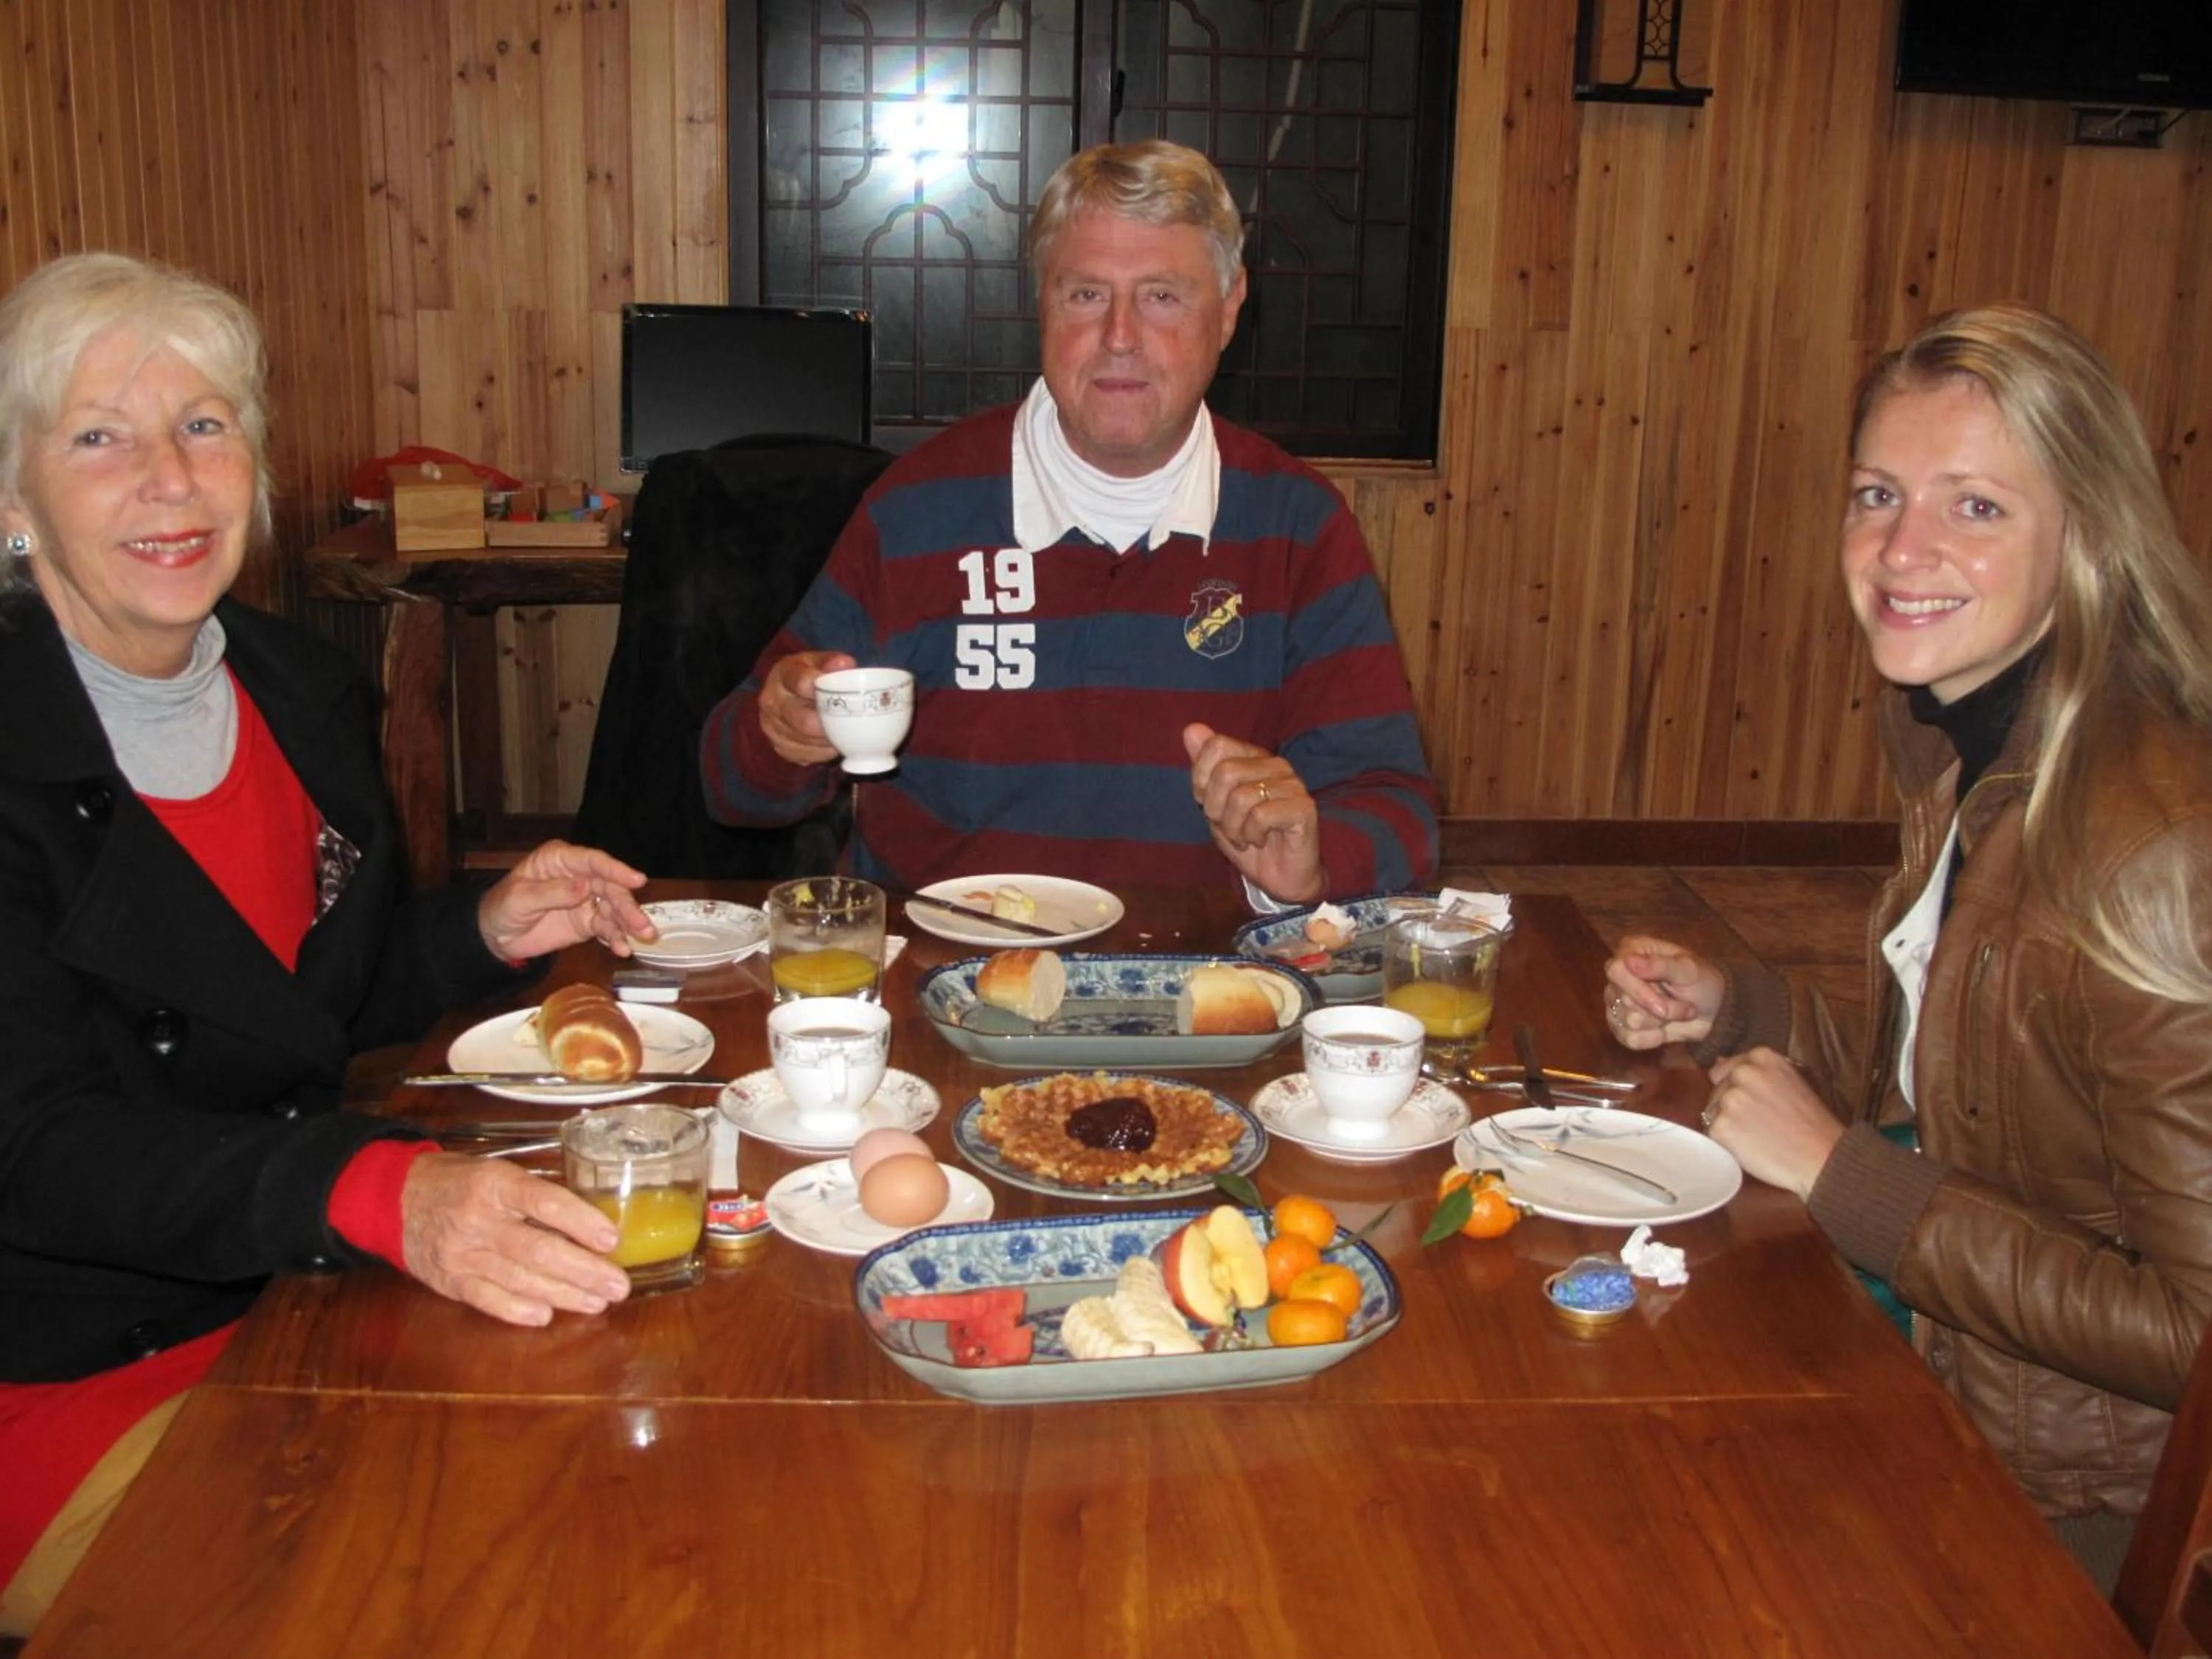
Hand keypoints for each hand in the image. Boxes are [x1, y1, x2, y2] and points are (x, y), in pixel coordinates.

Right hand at [399, 1153, 631, 1324]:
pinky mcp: (449, 1281)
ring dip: (564, 1295)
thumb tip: (590, 1223)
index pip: (545, 1202)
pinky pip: (488, 1300)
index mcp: (495, 1184)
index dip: (581, 1222)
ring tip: (597, 1302)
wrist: (396, 1199)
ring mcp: (462, 1253)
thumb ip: (535, 1195)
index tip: (612, 1240)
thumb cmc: (460, 1183)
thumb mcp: (497, 1172)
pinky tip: (547, 1316)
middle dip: (584, 1271)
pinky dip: (519, 1310)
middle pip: (539, 1250)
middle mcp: (478, 1219)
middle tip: (618, 1285)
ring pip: (520, 1279)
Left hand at [477, 840, 653, 961]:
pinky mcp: (588, 921)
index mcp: (560, 860)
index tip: (637, 880)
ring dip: (629, 923)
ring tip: (643, 939)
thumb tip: (584, 888)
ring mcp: (586, 899)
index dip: (616, 870)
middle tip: (642, 925)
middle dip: (627, 905)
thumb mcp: (520, 899)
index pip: (593, 861)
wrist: (496, 937)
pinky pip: (607, 927)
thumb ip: (553, 892)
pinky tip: (623, 949)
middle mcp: (579, 876)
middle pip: (610, 886)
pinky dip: (617, 938)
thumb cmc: (502, 907)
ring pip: (614, 907)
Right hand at [759, 650, 855, 764]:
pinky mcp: (779, 746)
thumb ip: (831, 662)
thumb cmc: (807, 675)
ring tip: (843, 733)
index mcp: (783, 675)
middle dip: (829, 724)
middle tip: (849, 723)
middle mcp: (772, 702)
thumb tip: (846, 664)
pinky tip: (831, 744)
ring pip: (806, 742)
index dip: (819, 690)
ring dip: (828, 741)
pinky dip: (822, 752)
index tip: (837, 694)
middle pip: (804, 721)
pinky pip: (805, 756)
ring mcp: (772, 727)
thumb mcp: (817, 661)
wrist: (783, 692)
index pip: (799, 682)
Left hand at [1183, 723, 1323, 904]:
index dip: (1202, 780)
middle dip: (1216, 809)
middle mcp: (1276, 765)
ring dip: (1234, 827)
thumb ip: (1203, 767)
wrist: (1278, 877)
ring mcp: (1293, 784)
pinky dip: (1252, 835)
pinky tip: (1260, 841)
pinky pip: (1261, 815)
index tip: (1210, 804)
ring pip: (1241, 797)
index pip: (1217, 745)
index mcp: (1254, 757)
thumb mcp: (1215, 805)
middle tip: (1229, 827)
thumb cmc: (1247, 839)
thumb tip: (1192, 728)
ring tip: (1245, 837)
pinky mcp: (1304, 807)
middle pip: (1226, 772)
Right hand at [1602, 934, 1724, 1048]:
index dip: (1638, 989)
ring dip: (1661, 1023)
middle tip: (1685, 1004)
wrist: (1713, 1011)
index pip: (1616, 971)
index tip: (1663, 1002)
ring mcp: (1616, 1002)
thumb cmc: (1702, 981)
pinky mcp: (1620, 1027)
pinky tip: (1663, 1029)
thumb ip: (1661, 965)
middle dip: (1662, 1008)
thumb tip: (1628, 961)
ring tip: (1677, 1013)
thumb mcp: (1689, 970)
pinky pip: (1629, 1038)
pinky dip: (1652, 1038)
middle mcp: (1619, 976)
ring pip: (1628, 1022)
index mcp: (1631, 951)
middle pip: (1625, 1001)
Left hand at [1701, 1047, 1843, 1199]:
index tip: (1756, 1103)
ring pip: (1713, 1110)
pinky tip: (1751, 1146)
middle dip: (1732, 1105)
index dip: (1738, 1089)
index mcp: (1761, 1057)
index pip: (1727, 1068)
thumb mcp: (1791, 1081)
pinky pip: (1712, 1132)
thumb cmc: (1813, 1124)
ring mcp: (1729, 1099)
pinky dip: (1726, 1142)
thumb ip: (1758, 1071)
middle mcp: (1742, 1073)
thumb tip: (1719, 1063)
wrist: (1822, 1157)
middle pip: (1719, 1089)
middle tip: (1759, 1123)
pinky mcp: (1720, 1126)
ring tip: (1757, 1136)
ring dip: (1728, 1123)